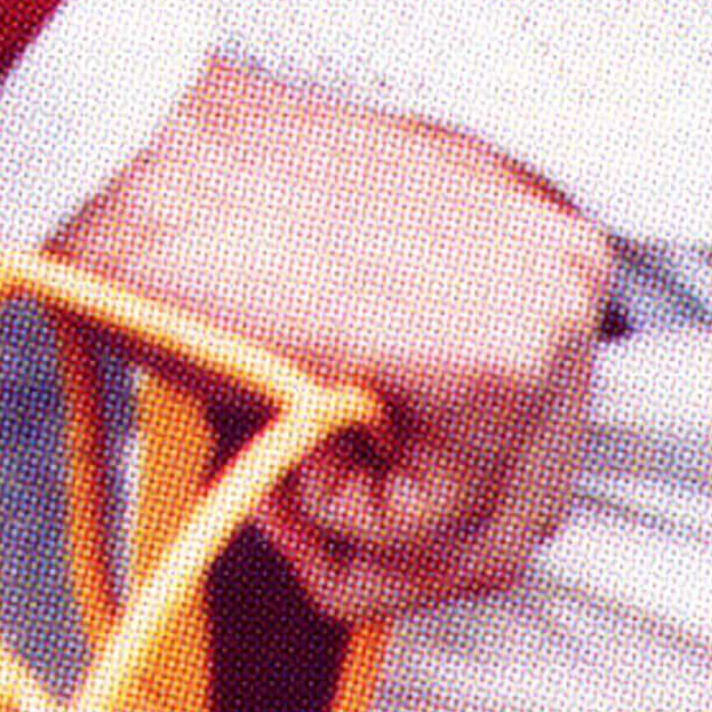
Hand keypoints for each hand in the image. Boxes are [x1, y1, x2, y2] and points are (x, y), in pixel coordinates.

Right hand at [46, 56, 612, 619]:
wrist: (138, 157)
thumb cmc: (221, 228)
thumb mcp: (368, 311)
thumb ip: (432, 400)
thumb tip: (440, 538)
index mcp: (547, 260)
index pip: (530, 462)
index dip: (413, 511)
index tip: (315, 482)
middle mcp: (573, 283)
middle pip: (522, 515)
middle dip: (396, 554)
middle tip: (287, 509)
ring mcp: (547, 323)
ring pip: (483, 544)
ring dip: (364, 547)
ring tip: (279, 480)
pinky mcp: (493, 368)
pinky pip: (429, 527)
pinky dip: (340, 519)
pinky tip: (292, 438)